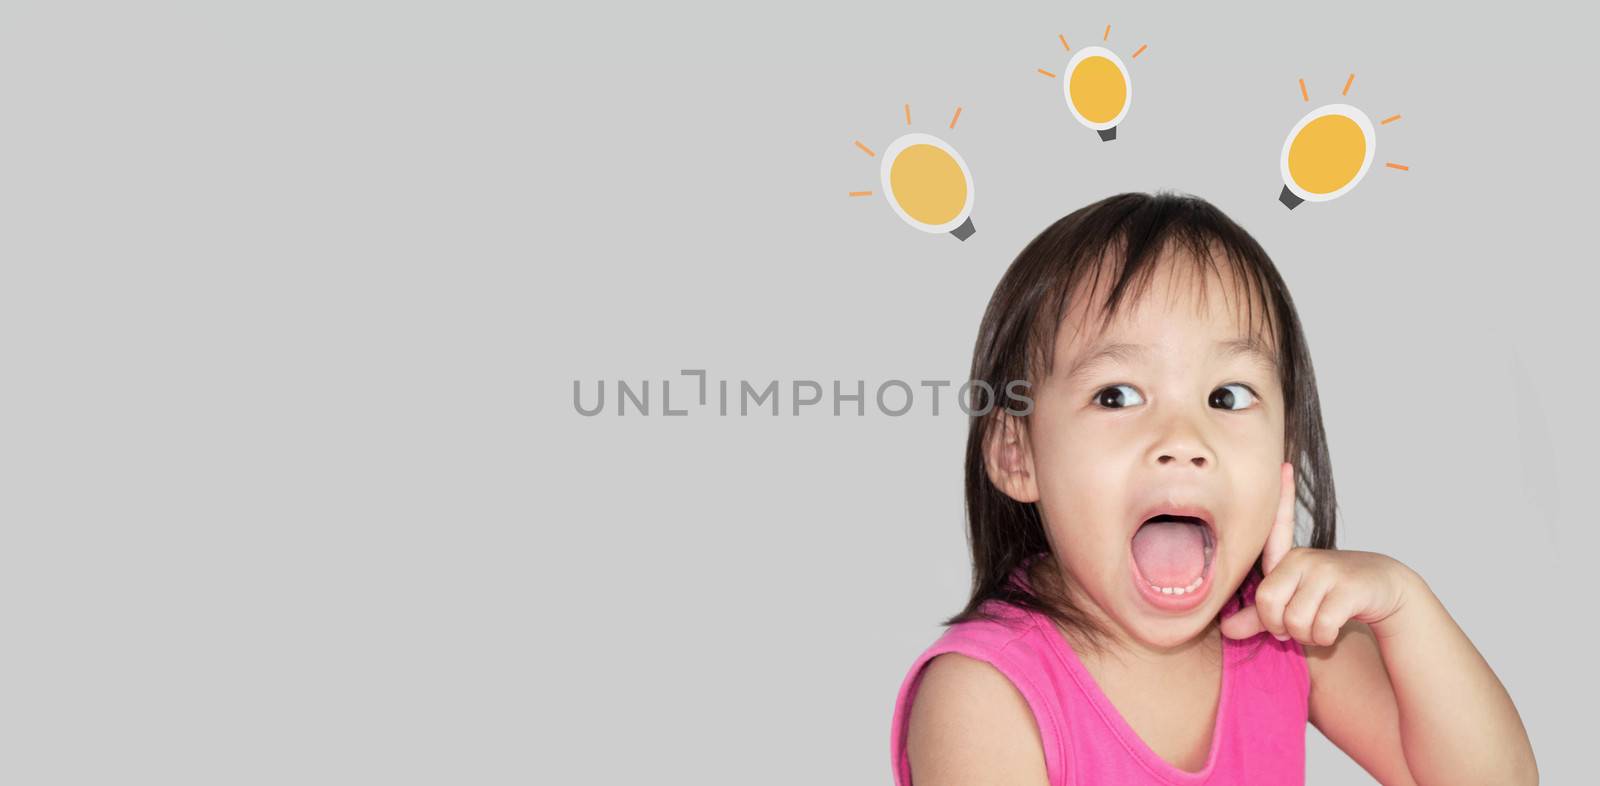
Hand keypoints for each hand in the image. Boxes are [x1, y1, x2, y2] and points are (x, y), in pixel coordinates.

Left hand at [1219, 462, 1416, 644]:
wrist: (1382, 592)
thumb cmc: (1330, 596)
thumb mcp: (1292, 603)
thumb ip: (1259, 617)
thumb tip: (1227, 628)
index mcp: (1288, 558)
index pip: (1278, 528)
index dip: (1281, 497)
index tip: (1284, 466)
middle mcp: (1304, 559)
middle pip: (1268, 604)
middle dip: (1280, 628)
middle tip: (1296, 628)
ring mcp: (1327, 571)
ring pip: (1295, 621)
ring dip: (1306, 636)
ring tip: (1317, 627)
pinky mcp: (1348, 588)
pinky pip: (1320, 627)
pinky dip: (1323, 639)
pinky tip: (1332, 630)